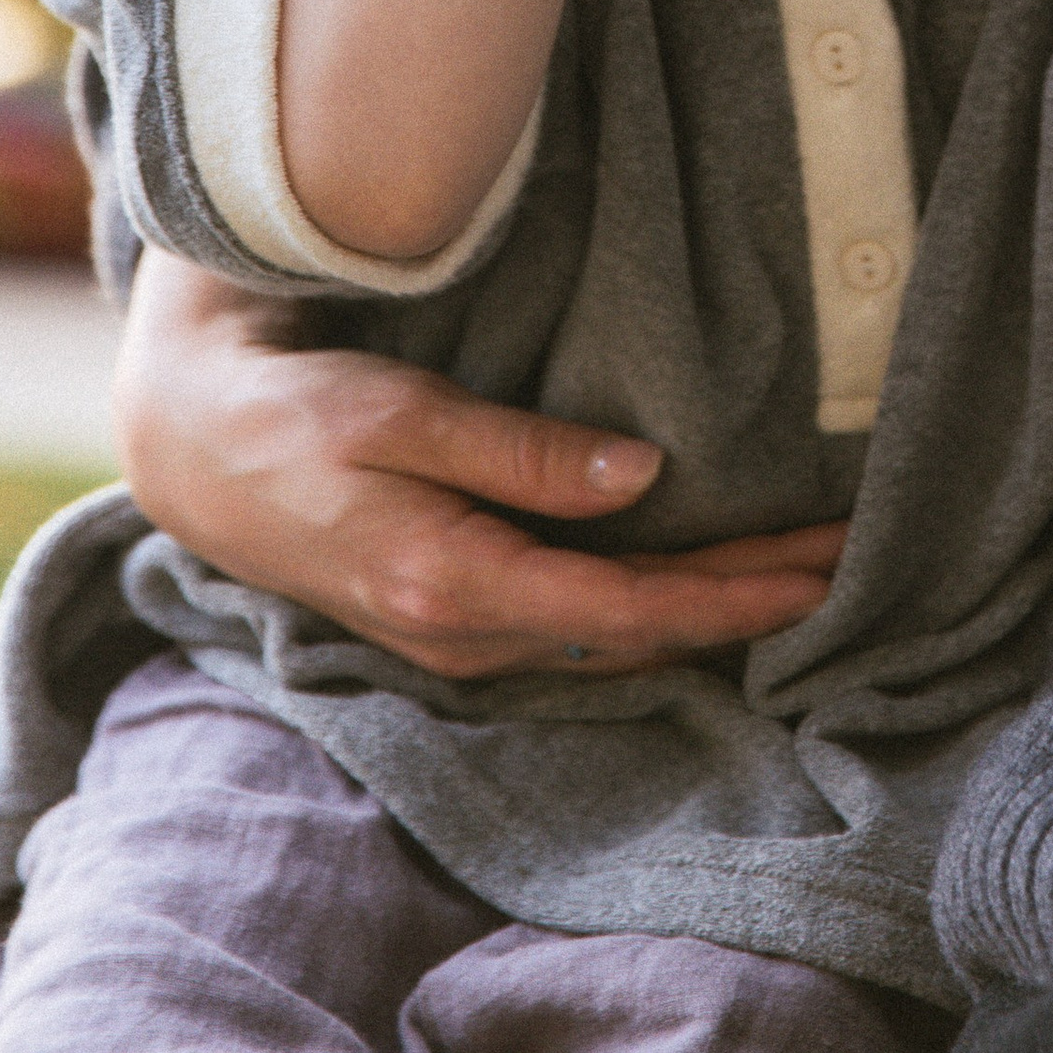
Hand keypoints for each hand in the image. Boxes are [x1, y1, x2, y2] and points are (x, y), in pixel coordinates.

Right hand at [114, 253, 843, 679]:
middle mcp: (465, 635)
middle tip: (854, 556)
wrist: (199, 448)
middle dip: (749, 600)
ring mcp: (457, 636)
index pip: (630, 612)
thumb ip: (521, 453)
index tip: (823, 564)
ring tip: (803, 563)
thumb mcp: (404, 413)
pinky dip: (652, 608)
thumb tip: (647, 476)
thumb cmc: (299, 413)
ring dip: (709, 605)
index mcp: (457, 586)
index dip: (735, 593)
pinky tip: (700, 577)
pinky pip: (578, 629)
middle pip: (639, 636)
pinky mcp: (454, 614)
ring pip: (613, 639)